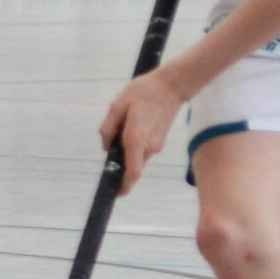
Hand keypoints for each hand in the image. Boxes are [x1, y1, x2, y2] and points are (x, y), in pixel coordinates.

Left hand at [98, 67, 189, 195]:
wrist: (172, 85)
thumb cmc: (144, 92)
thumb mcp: (118, 105)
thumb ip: (108, 128)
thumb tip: (106, 147)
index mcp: (136, 138)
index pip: (132, 172)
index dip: (123, 185)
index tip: (115, 193)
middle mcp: (148, 147)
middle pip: (132, 166)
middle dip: (120, 164)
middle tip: (110, 146)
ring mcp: (156, 145)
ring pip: (137, 157)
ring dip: (126, 152)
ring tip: (121, 126)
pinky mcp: (160, 141)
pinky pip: (143, 150)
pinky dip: (134, 146)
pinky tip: (131, 125)